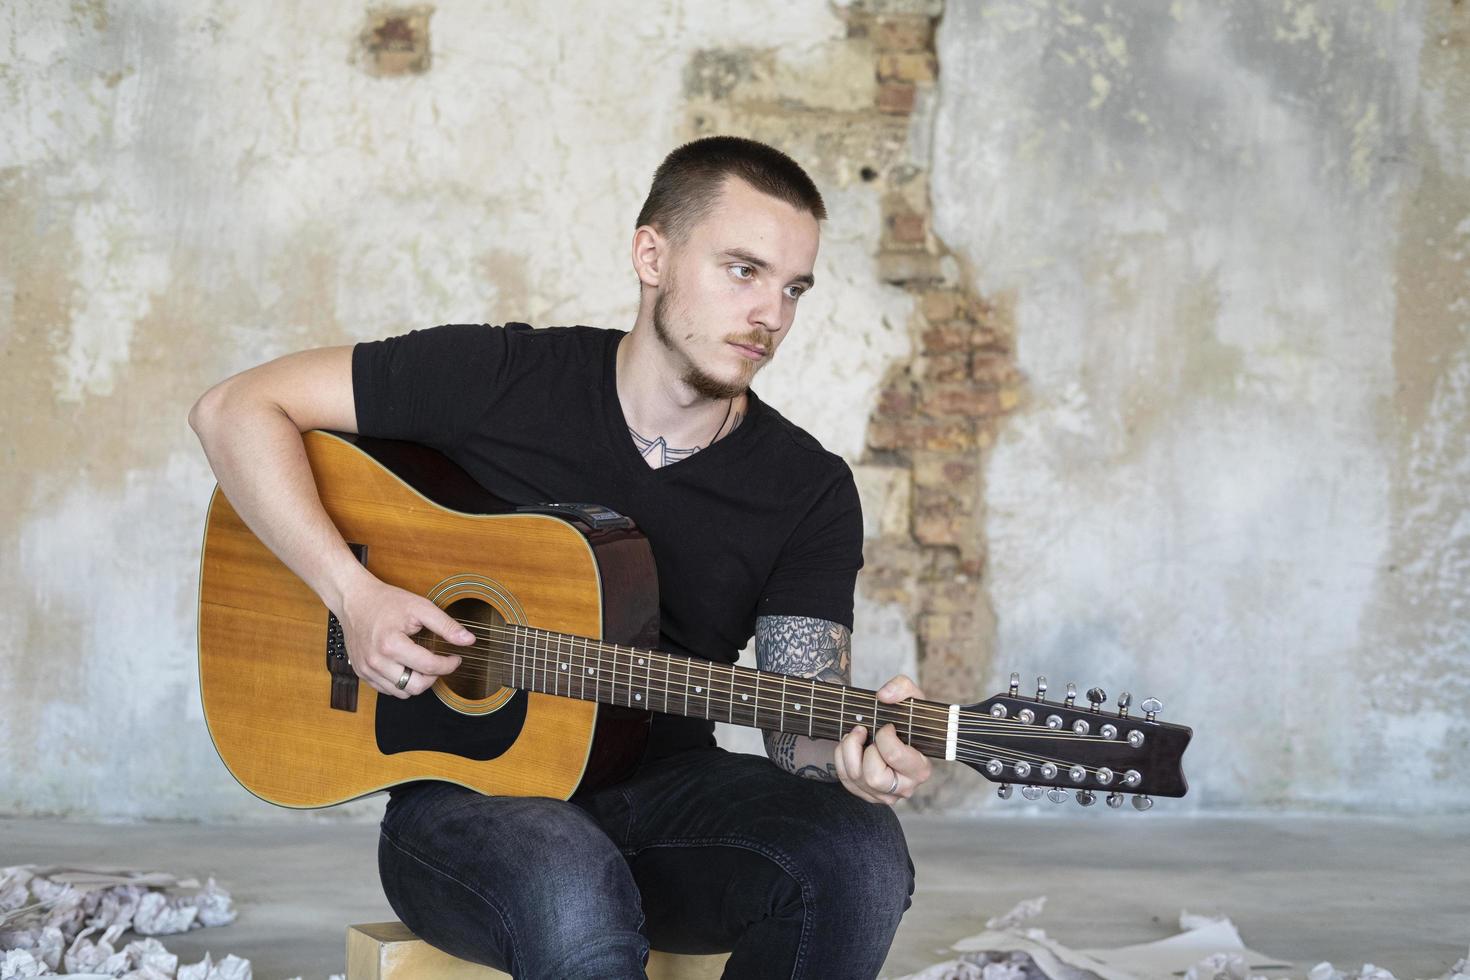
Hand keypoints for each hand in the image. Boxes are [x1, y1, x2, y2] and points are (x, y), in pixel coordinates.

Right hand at [338, 576, 472, 698]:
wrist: (354, 600)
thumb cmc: (386, 601)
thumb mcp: (421, 607)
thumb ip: (446, 625)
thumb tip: (468, 640)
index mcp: (391, 645)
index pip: (429, 667)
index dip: (449, 665)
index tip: (455, 658)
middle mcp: (376, 661)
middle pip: (415, 687)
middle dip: (433, 677)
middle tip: (439, 663)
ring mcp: (366, 669)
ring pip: (401, 692)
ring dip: (417, 682)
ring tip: (422, 663)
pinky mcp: (361, 672)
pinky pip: (387, 689)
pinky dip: (400, 683)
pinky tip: (406, 666)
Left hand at [834, 674, 933, 804]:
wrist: (896, 734)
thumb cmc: (905, 719)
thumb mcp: (911, 698)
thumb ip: (902, 688)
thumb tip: (883, 696)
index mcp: (920, 769)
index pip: (894, 755)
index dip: (884, 735)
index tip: (887, 726)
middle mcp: (905, 788)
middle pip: (874, 776)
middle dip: (864, 748)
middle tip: (867, 732)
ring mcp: (884, 795)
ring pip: (856, 778)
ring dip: (850, 750)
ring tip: (858, 735)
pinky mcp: (866, 795)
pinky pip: (845, 779)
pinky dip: (842, 758)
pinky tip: (853, 747)